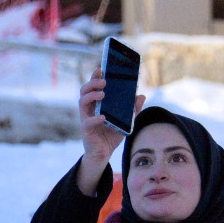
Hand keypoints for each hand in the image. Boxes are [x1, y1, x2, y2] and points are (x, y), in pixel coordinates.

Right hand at [76, 69, 142, 196]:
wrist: (104, 154)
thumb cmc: (111, 134)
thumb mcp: (125, 120)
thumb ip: (132, 109)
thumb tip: (141, 96)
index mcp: (96, 104)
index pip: (93, 87)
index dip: (95, 77)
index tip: (100, 68)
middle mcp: (89, 109)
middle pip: (84, 91)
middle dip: (92, 83)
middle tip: (104, 82)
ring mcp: (86, 118)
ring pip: (82, 102)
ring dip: (91, 96)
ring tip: (102, 95)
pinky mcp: (86, 130)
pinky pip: (87, 122)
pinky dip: (95, 118)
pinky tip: (103, 117)